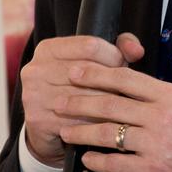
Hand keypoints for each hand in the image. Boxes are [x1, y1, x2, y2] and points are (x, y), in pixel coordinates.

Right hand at [20, 33, 141, 167]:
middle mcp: (36, 69)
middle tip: (125, 91)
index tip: (122, 67)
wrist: (47, 126)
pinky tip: (108, 123)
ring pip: (88, 97)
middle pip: (90, 72)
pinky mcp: (39, 119)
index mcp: (49, 49)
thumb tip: (137, 50)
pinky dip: (99, 123)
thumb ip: (119, 50)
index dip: (114, 57)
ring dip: (109, 104)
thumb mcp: (93, 63)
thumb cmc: (77, 89)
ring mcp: (34, 95)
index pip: (91, 45)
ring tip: (120, 107)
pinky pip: (80, 120)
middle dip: (113, 83)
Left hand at [54, 34, 171, 171]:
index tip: (75, 70)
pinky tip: (87, 158)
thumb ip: (164, 99)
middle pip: (110, 105)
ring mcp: (157, 144)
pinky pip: (118, 164)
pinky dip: (98, 161)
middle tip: (59, 100)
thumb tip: (136, 92)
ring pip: (109, 134)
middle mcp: (162, 117)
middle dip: (79, 102)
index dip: (97, 74)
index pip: (127, 79)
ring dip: (82, 131)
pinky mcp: (155, 170)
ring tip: (64, 131)